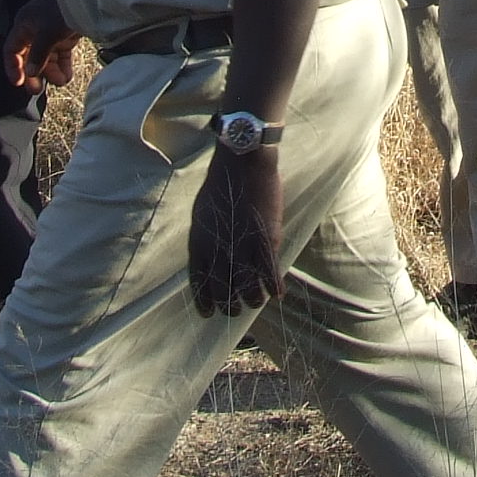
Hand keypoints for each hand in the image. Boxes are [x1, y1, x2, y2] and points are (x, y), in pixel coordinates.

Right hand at [0, 0, 82, 89]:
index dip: (13, 67)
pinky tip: (67, 77)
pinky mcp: (65, 35)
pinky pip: (60, 54)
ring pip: (46, 57)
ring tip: (62, 82)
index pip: (12, 50)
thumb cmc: (62, 10)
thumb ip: (38, 54)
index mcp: (24, 25)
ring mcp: (50, 32)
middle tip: (38, 90)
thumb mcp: (48, 33)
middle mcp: (34, 29)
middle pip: (30, 56)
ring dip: (52, 71)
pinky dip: (63, 65)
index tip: (19, 83)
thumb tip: (31, 73)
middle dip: (35, 73)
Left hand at [188, 146, 284, 314]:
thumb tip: (210, 260)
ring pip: (248, 290)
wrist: (242, 164)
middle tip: (237, 308)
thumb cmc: (221, 185)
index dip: (205, 302)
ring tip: (258, 300)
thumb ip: (206, 241)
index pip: (199, 285)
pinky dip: (274, 287)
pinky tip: (278, 293)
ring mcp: (242, 248)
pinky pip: (270, 275)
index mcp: (199, 245)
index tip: (210, 312)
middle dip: (230, 306)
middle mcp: (218, 252)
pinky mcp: (265, 241)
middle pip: (223, 292)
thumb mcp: (202, 216)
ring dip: (254, 299)